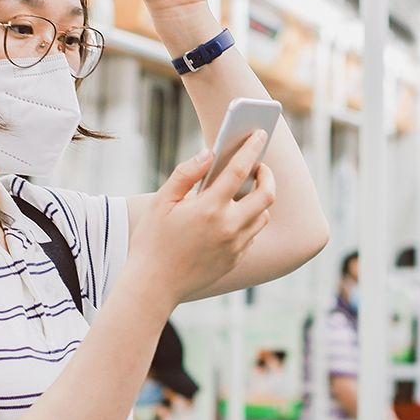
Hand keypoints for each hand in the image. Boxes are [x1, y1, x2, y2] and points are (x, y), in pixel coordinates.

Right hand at [124, 136, 276, 309]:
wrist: (153, 286)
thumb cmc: (152, 242)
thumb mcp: (161, 202)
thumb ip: (186, 174)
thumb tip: (208, 154)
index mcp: (209, 208)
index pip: (239, 170)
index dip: (252, 148)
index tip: (260, 133)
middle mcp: (228, 227)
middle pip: (266, 195)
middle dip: (267, 176)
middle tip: (259, 166)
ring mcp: (235, 246)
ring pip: (263, 216)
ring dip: (260, 200)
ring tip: (247, 190)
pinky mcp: (235, 260)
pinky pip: (252, 235)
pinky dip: (250, 221)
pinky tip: (235, 215)